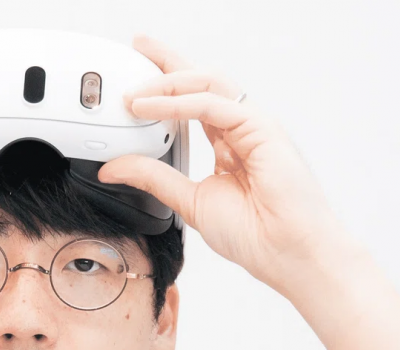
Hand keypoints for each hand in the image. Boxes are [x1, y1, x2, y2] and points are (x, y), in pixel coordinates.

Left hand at [98, 34, 355, 293]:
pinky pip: (213, 105)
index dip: (166, 85)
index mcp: (228, 146)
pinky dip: (180, 104)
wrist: (285, 253)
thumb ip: (153, 180)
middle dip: (169, 62)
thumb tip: (113, 169)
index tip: (137, 78)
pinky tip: (153, 108)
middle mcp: (241, 130)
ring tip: (135, 93)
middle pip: (201, 82)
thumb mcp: (188, 202)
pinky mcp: (261, 127)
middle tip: (139, 46)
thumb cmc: (253, 234)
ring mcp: (253, 126)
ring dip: (168, 82)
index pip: (192, 104)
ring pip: (207, 86)